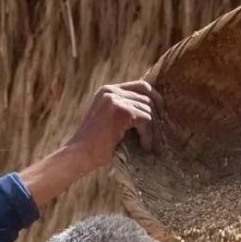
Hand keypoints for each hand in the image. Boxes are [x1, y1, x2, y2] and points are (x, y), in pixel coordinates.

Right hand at [19, 81, 159, 209]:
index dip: (155, 99)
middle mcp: (111, 91)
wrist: (79, 155)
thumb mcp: (112, 122)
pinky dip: (148, 135)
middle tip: (159, 136)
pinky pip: (145, 120)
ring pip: (148, 110)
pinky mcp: (119, 111)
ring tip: (150, 146)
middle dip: (156, 117)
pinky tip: (144, 147)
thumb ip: (127, 112)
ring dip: (153, 130)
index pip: (141, 86)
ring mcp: (114, 99)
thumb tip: (155, 112)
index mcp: (108, 91)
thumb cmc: (96, 146)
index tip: (161, 116)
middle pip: (147, 97)